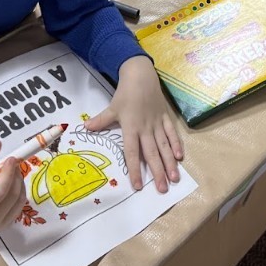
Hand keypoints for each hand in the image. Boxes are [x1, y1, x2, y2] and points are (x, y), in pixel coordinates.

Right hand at [0, 141, 26, 229]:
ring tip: (10, 170)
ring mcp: (0, 224)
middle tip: (11, 161)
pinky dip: (20, 189)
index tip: (11, 158)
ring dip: (19, 180)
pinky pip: (20, 204)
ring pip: (19, 199)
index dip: (7, 174)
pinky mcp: (6, 223)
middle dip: (15, 175)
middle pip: (12, 195)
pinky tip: (11, 181)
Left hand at [85, 56, 182, 192]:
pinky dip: (176, 144)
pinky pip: (172, 133)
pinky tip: (180, 157)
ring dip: (170, 163)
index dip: (135, 170)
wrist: (141, 75)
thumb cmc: (125, 93)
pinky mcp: (165, 117)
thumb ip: (101, 121)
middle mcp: (146, 129)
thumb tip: (85, 129)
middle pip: (152, 154)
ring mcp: (157, 124)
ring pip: (165, 146)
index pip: (132, 153)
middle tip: (162, 189)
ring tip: (174, 178)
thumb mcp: (112, 108)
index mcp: (131, 128)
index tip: (137, 186)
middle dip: (157, 172)